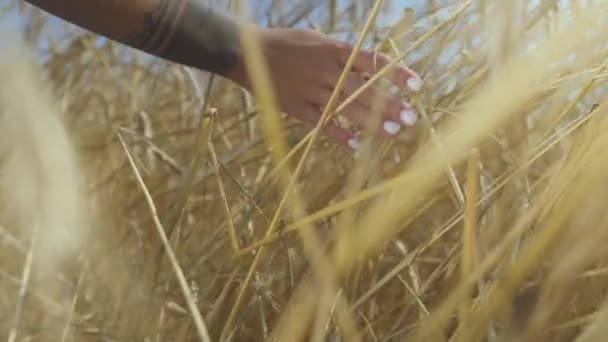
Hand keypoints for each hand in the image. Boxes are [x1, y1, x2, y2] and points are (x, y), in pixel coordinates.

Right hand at [225, 27, 421, 149]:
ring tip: (392, 131)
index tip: (417, 84)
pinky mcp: (298, 108)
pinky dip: (339, 134)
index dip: (397, 73)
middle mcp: (327, 71)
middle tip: (412, 117)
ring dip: (371, 121)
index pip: (373, 62)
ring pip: (347, 108)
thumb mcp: (318, 39)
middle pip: (365, 90)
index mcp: (334, 51)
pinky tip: (356, 145)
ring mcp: (312, 91)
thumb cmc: (288, 43)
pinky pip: (322, 123)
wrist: (250, 53)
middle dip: (390, 103)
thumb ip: (344, 54)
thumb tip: (373, 65)